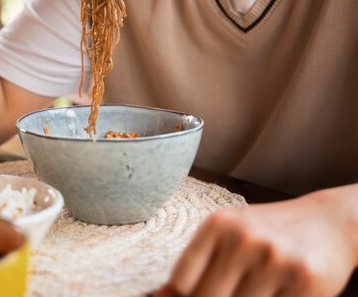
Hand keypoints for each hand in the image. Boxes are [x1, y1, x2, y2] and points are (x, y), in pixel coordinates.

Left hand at [154, 188, 357, 296]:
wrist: (327, 221)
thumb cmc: (269, 233)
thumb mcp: (229, 237)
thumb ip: (196, 267)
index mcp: (218, 224)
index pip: (182, 284)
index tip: (205, 293)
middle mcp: (243, 237)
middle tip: (238, 288)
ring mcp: (273, 259)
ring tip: (260, 288)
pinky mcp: (303, 279)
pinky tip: (279, 293)